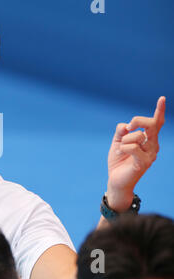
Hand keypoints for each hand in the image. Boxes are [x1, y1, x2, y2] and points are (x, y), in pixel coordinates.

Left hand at [106, 96, 165, 211]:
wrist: (116, 180)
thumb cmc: (119, 160)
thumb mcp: (118, 141)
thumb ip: (121, 131)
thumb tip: (126, 125)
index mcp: (148, 139)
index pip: (156, 123)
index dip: (159, 111)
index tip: (162, 98)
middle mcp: (153, 146)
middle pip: (151, 125)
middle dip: (138, 121)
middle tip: (129, 127)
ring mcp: (150, 155)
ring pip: (137, 136)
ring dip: (124, 140)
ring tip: (120, 150)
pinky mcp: (144, 163)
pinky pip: (132, 147)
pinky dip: (122, 148)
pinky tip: (119, 153)